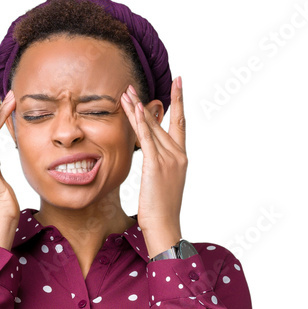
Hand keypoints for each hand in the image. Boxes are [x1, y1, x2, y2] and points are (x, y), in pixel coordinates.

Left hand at [120, 78, 186, 255]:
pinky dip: (140, 121)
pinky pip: (147, 138)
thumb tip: (151, 161)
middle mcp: (178, 154)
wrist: (164, 226)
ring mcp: (169, 159)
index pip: (180, 123)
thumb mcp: (162, 184)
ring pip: (151, 127)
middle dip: (144, 103)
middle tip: (132, 86)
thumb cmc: (161, 211)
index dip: (179, 101)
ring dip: (136, 108)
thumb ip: (159, 167)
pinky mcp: (156, 165)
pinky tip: (133, 107)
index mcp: (182, 158)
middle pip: (160, 122)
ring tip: (125, 92)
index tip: (178, 82)